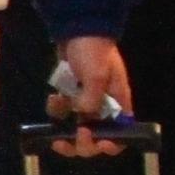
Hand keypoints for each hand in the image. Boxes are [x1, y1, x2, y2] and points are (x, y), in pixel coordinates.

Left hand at [46, 35, 133, 158]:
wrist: (77, 29)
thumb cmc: (93, 51)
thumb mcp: (97, 74)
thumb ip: (91, 99)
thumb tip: (81, 116)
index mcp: (118, 104)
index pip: (121, 135)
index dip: (111, 145)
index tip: (99, 143)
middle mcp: (103, 108)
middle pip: (95, 137)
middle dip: (82, 143)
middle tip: (71, 138)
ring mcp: (85, 102)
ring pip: (75, 129)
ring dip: (64, 129)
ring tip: (59, 115)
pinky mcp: (69, 95)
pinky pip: (61, 113)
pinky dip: (56, 110)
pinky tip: (53, 98)